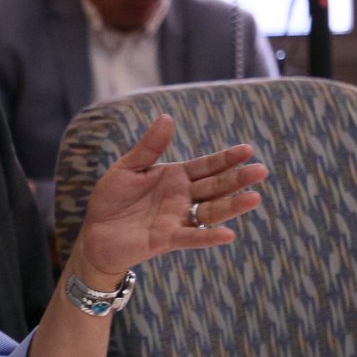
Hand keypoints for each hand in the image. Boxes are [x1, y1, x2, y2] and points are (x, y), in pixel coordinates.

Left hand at [73, 114, 267, 279]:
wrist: (95, 232)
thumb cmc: (111, 199)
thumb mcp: (128, 168)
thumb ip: (149, 147)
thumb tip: (166, 117)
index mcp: (174, 177)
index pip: (206, 166)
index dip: (225, 159)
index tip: (247, 150)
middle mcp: (182, 197)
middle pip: (215, 187)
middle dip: (237, 179)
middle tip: (261, 171)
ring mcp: (177, 218)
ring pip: (210, 211)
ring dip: (232, 206)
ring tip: (254, 198)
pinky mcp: (168, 239)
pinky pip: (192, 237)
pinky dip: (209, 237)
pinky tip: (228, 234)